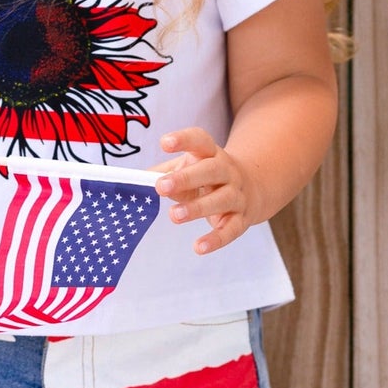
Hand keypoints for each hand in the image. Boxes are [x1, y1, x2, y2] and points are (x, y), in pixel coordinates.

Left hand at [153, 126, 256, 255]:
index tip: (164, 143)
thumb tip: (134, 181)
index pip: (200, 141)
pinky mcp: (241, 219)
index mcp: (211, 154)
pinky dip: (215, 239)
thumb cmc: (207, 176)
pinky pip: (230, 230)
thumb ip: (164, 173)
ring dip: (197, 208)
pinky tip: (198, 247)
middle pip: (211, 170)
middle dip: (186, 178)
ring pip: (221, 200)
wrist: (253, 188)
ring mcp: (237, 194)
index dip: (184, 140)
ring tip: (174, 215)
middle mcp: (227, 171)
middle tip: (161, 186)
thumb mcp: (189, 168)